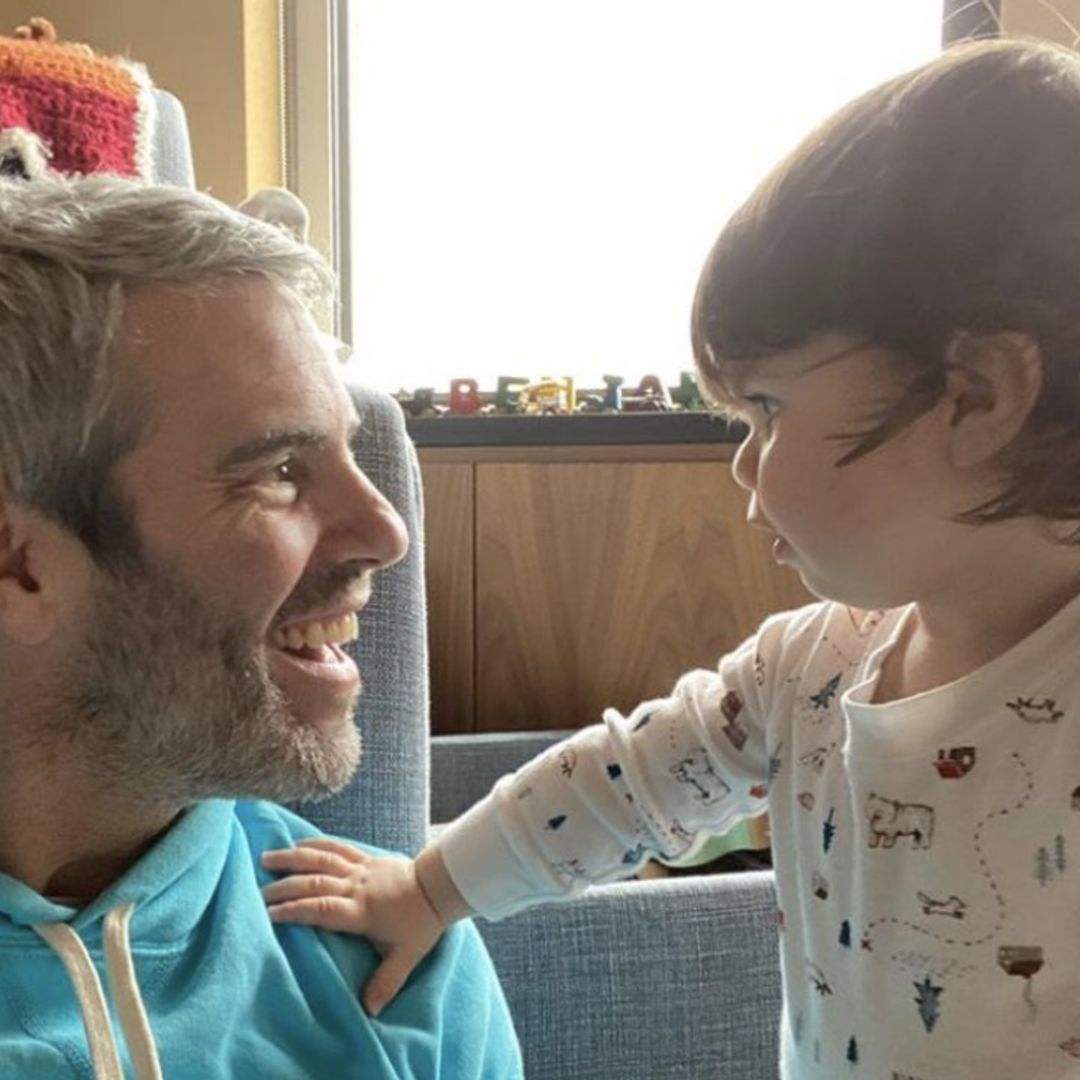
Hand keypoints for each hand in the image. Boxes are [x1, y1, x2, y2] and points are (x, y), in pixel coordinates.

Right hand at [261, 838, 444, 1014]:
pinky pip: (338, 847)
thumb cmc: (421, 923)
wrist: (439, 887)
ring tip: (267, 858)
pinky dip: (317, 844)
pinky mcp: (366, 859)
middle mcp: (356, 887)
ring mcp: (360, 869)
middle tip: (259, 893)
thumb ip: (386, 982)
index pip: (322, 909)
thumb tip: (370, 1011)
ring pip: (322, 859)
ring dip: (293, 858)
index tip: (271, 914)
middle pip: (315, 883)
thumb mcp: (406, 957)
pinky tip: (298, 843)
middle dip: (285, 887)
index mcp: (362, 911)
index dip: (296, 910)